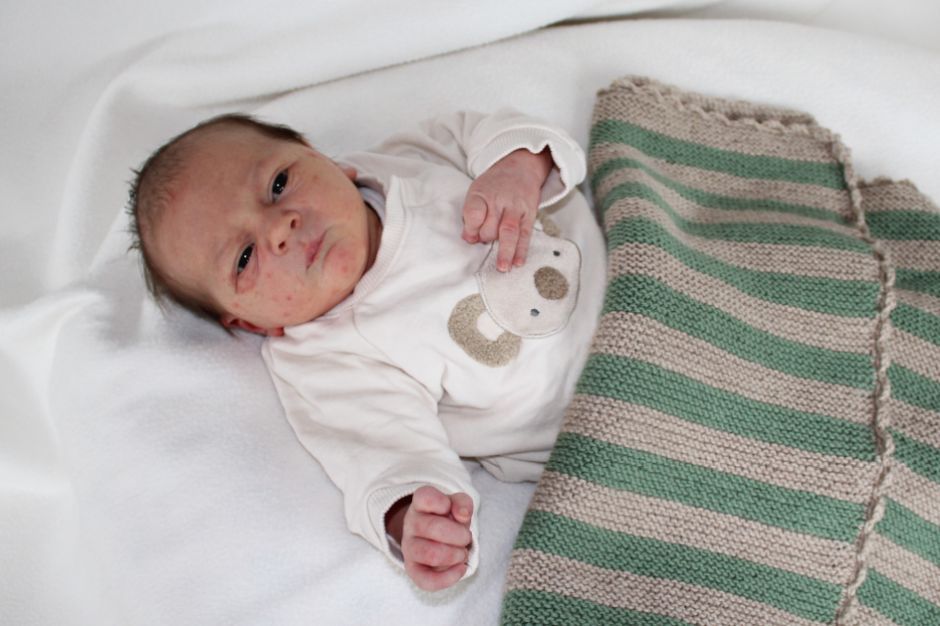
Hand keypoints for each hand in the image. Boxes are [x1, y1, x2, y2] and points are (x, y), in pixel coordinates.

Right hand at [388, 486, 473, 591]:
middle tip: (466, 538)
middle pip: (433, 528)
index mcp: (420, 503)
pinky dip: (449, 577)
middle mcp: (410, 524)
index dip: (444, 503)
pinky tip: (460, 569)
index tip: (452, 510)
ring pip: (430, 554)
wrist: (434, 537)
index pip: (426, 497)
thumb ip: (462, 503)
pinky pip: (426, 580)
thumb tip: (463, 515)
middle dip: (459, 535)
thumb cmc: (447, 518)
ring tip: (462, 554)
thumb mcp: (457, 504)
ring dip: (454, 555)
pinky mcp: (412, 569)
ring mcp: (409, 548)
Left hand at [462, 148, 553, 271]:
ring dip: (505, 252)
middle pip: (490, 226)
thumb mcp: (477, 192)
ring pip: (509, 232)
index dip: (470, 228)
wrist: (521, 168)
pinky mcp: (529, 216)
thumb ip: (471, 214)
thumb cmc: (494, 185)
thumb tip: (469, 238)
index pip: (473, 213)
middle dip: (486, 238)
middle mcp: (500, 201)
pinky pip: (525, 235)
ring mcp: (516, 209)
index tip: (470, 235)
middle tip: (485, 239)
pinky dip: (521, 250)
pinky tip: (518, 262)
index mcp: (482, 194)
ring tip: (502, 268)